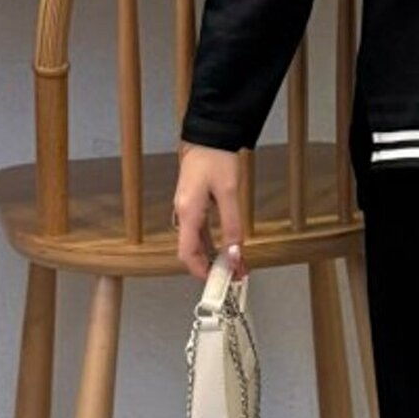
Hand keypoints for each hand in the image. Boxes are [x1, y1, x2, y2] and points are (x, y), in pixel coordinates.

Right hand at [174, 141, 246, 279]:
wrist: (208, 135)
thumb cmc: (216, 158)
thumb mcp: (230, 193)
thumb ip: (232, 226)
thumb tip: (234, 254)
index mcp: (188, 212)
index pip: (187, 254)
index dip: (201, 272)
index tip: (219, 282)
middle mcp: (183, 213)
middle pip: (190, 251)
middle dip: (210, 267)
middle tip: (232, 276)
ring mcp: (187, 209)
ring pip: (196, 242)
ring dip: (213, 256)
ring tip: (235, 265)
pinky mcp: (194, 204)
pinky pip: (200, 231)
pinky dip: (212, 243)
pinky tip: (226, 248)